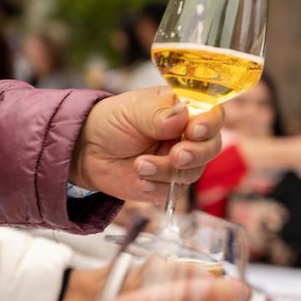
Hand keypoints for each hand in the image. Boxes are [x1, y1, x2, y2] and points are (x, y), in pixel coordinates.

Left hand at [70, 87, 223, 202]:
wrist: (88, 150)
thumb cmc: (113, 121)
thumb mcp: (133, 109)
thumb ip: (157, 113)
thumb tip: (181, 118)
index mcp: (185, 109)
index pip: (212, 114)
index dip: (209, 124)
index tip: (194, 130)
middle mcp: (188, 136)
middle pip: (211, 147)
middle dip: (196, 154)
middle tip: (175, 156)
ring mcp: (181, 162)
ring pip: (193, 172)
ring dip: (167, 171)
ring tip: (140, 165)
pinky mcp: (169, 184)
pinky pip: (175, 191)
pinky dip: (158, 188)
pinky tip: (140, 180)